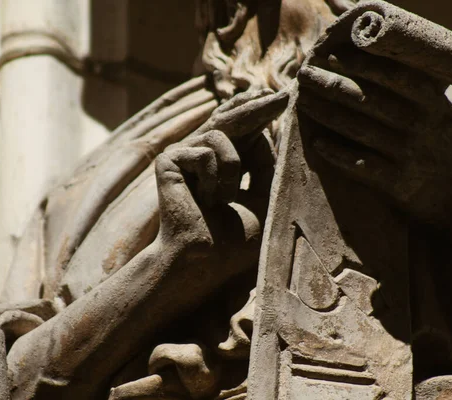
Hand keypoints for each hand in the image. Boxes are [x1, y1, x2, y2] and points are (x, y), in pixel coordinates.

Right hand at [155, 89, 288, 254]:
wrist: (207, 259)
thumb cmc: (236, 239)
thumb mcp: (265, 198)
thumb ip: (268, 166)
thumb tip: (266, 133)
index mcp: (226, 165)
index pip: (245, 132)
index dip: (260, 113)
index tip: (281, 95)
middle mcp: (204, 156)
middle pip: (232, 120)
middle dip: (257, 108)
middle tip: (282, 95)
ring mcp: (185, 156)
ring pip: (221, 138)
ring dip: (231, 172)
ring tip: (221, 201)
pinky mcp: (169, 160)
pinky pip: (203, 153)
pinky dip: (212, 180)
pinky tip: (202, 200)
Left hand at [297, 48, 451, 223]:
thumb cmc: (438, 144)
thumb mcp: (438, 113)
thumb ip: (411, 92)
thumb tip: (361, 65)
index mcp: (433, 104)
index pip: (394, 76)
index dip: (360, 65)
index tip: (330, 57)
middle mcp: (422, 127)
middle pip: (369, 100)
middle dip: (332, 85)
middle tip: (304, 75)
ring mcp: (409, 156)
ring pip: (359, 129)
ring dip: (326, 113)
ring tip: (303, 102)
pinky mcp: (396, 183)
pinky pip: (359, 165)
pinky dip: (336, 153)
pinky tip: (316, 143)